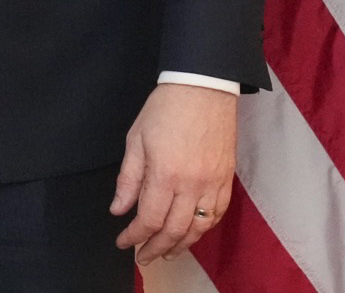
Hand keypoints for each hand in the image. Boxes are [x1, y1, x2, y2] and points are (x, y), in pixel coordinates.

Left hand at [110, 84, 236, 264]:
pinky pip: (217, 215)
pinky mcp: (226, 180)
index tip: (123, 241)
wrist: (203, 88)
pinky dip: (203, 229)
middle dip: (155, 248)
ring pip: (198, 229)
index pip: (148, 219)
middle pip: (174, 231)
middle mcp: (192, 185)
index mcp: (165, 174)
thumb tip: (118, 208)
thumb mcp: (136, 139)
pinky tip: (192, 233)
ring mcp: (213, 184)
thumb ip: (128, 178)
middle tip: (143, 256)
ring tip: (166, 252)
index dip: (134, 236)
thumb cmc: (166, 108)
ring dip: (180, 245)